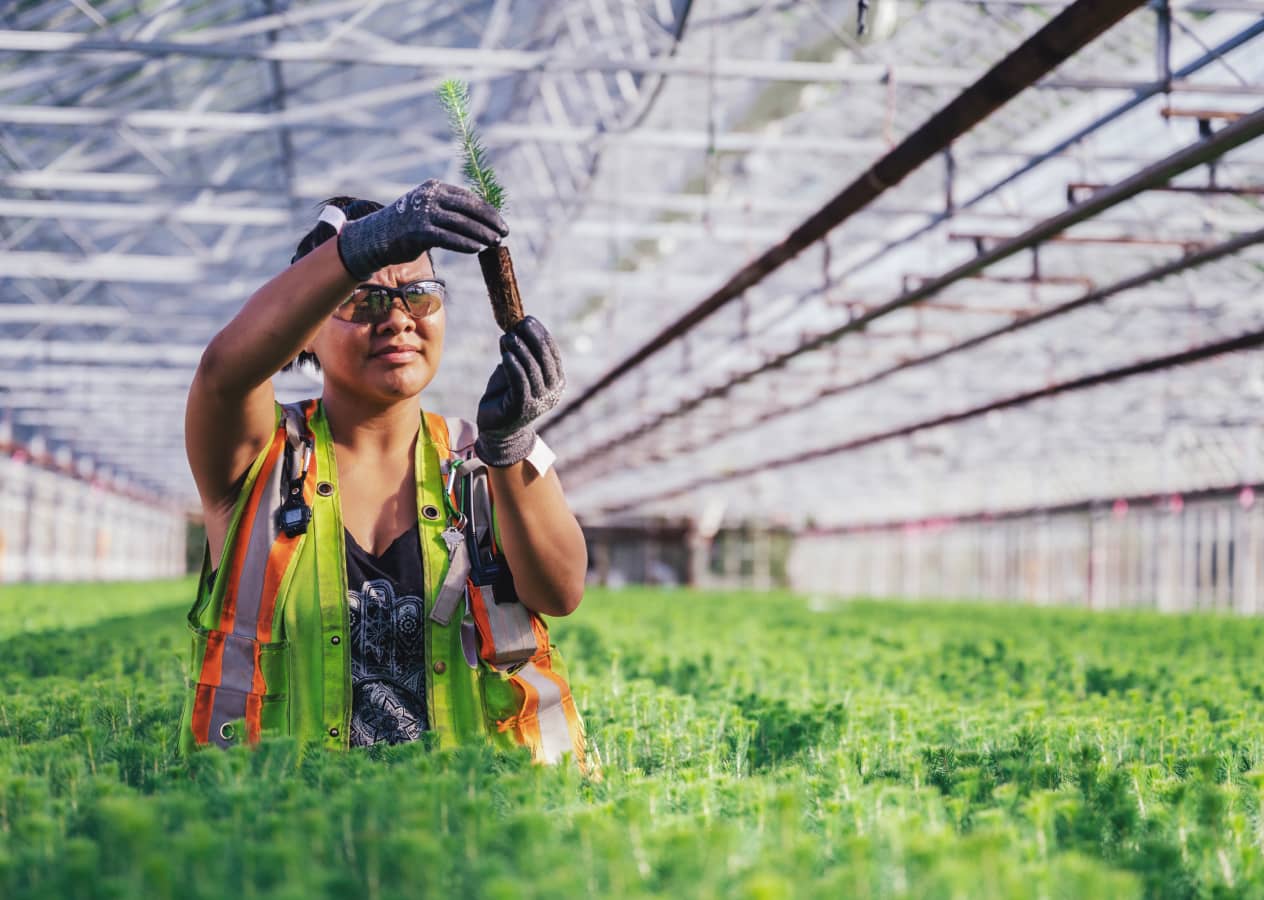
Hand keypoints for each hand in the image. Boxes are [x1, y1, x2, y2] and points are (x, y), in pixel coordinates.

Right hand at [336, 180, 507, 279]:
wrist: (376, 236)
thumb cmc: (408, 225)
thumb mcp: (429, 209)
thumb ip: (450, 211)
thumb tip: (482, 222)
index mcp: (435, 187)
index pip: (469, 198)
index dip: (488, 211)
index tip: (502, 224)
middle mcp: (430, 196)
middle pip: (468, 208)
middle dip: (489, 222)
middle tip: (504, 234)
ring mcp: (423, 213)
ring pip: (460, 223)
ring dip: (481, 234)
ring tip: (495, 243)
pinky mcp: (418, 231)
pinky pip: (447, 238)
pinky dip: (464, 243)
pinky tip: (477, 249)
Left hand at [474, 317, 565, 466]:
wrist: (498, 430)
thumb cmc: (506, 396)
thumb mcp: (513, 371)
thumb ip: (516, 354)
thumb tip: (512, 331)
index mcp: (556, 381)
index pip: (552, 353)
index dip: (541, 334)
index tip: (528, 319)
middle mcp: (552, 392)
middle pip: (546, 358)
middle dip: (533, 338)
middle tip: (520, 323)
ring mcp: (540, 400)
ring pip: (533, 368)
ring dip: (520, 349)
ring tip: (508, 337)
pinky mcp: (524, 407)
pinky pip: (520, 381)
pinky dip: (514, 366)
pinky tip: (506, 354)